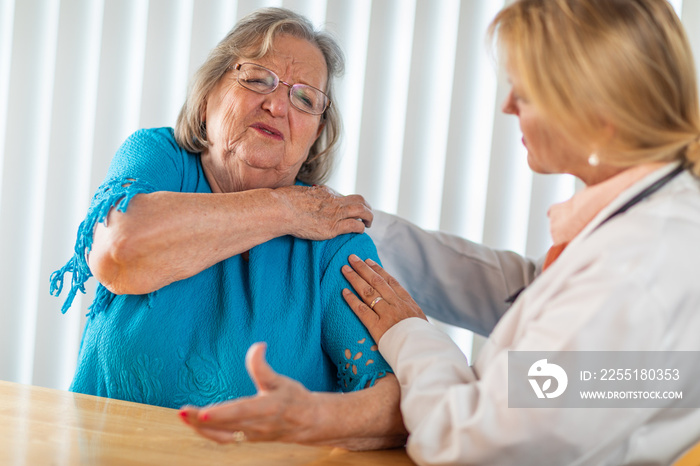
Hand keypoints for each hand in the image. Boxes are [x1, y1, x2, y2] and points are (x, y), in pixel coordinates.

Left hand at [179, 342, 317, 443]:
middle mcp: (259, 426)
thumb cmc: (294, 398)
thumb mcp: (281, 380)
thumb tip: (257, 345)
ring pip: (223, 435)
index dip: (222, 413)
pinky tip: (195, 423)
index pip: (241, 412)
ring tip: (184, 416)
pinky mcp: (247, 439)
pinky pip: (225, 439)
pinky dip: (208, 432)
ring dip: (201, 429)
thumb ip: (264, 367)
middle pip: (226, 425)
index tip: (203, 412)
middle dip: (202, 421)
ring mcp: (252, 435)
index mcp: (268, 409)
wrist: (308, 422)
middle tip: (183, 412)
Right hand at [273, 185, 372, 239]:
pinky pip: (355, 225)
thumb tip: (299, 196)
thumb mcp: (297, 193)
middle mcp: (333, 200)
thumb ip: (304, 196)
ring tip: (369, 223)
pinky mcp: (333, 227)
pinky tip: (361, 231)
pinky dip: (361, 228)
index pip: (342, 196)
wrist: (281, 209)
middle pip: (359, 200)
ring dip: (369, 217)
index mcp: (325, 192)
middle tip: (367, 214)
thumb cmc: (283, 202)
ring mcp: (335, 213)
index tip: (348, 209)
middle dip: (366, 207)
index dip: (348, 203)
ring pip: (362, 211)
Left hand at [342, 254, 427, 342]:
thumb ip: (409, 314)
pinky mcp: (378, 327)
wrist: (423, 352)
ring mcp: (387, 314)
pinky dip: (352, 300)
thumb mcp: (420, 322)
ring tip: (345, 269)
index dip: (378, 270)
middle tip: (352, 257)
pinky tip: (344, 291)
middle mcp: (396, 304)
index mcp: (407, 302)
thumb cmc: (423, 341)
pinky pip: (362, 310)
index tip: (368, 261)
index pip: (390, 281)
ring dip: (355, 278)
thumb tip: (404, 311)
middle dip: (363, 268)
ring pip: (368, 292)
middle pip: (377, 282)